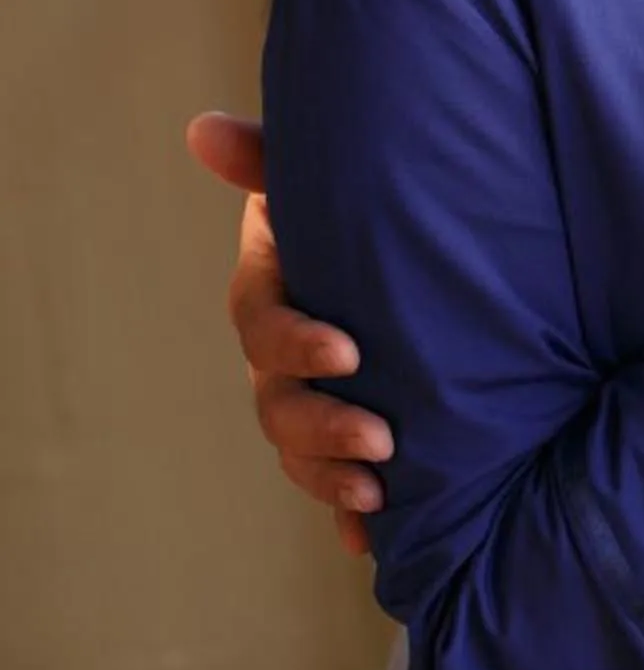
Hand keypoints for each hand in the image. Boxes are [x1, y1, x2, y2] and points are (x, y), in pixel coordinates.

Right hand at [184, 112, 393, 553]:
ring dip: (331, 477)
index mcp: (275, 290)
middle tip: (382, 437)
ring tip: (380, 491)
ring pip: (298, 451)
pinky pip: (336, 484)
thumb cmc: (361, 199)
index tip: (350, 351)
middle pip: (278, 405)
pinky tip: (373, 541)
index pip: (264, 325)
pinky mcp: (351, 429)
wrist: (415, 240)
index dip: (297, 343)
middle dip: (323, 428)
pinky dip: (349, 516)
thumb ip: (268, 159)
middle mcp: (282, 354)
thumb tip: (202, 128)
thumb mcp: (322, 179)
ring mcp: (312, 396)